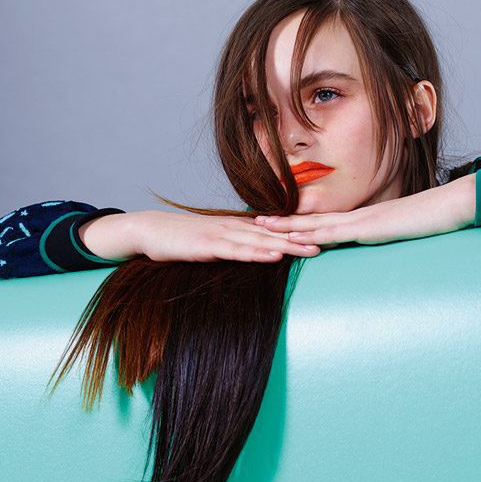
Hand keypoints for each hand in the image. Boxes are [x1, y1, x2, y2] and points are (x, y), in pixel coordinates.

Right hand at [129, 210, 321, 263]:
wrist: (151, 231)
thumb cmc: (182, 239)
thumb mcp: (213, 241)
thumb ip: (234, 245)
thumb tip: (254, 251)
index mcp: (237, 226)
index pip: (273, 229)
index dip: (299, 232)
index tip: (323, 235)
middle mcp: (234, 227)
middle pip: (275, 233)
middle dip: (303, 238)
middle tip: (330, 242)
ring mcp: (222, 236)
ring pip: (262, 241)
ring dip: (288, 245)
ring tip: (312, 249)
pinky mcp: (210, 246)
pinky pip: (239, 251)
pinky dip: (258, 253)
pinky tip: (275, 255)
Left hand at [254, 175, 476, 247]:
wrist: (449, 206)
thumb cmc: (430, 220)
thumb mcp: (400, 233)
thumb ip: (384, 237)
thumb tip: (374, 245)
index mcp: (361, 219)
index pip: (322, 220)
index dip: (297, 221)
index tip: (275, 222)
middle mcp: (355, 216)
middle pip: (311, 218)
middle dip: (282, 221)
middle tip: (254, 220)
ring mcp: (359, 220)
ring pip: (315, 223)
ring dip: (287, 226)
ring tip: (261, 226)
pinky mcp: (367, 227)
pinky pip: (334, 232)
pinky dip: (312, 234)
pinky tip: (295, 238)